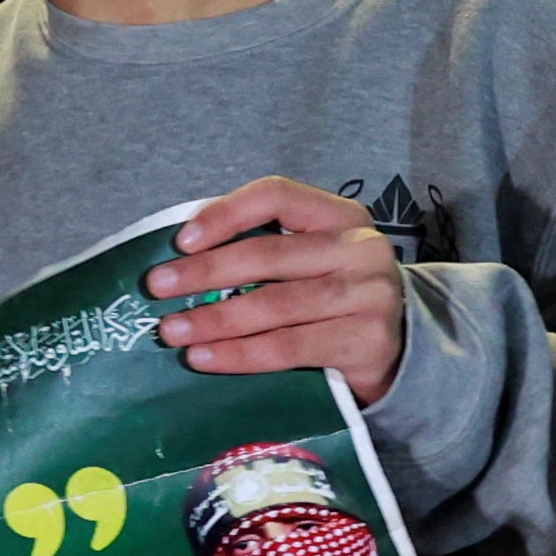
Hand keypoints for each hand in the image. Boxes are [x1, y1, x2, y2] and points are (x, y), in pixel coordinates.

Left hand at [145, 181, 406, 400]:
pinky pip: (288, 347)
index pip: (276, 195)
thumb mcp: (311, 259)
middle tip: (157, 288)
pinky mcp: (365, 341)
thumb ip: (265, 247)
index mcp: (340, 215)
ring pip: (275, 305)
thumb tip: (181, 257)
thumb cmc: (335, 299)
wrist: (398, 350)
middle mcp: (360, 248)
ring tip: (173, 331)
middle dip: (205, 272)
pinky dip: (240, 354)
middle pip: (268, 254)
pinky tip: (205, 359)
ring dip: (215, 318)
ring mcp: (368, 295)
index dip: (225, 213)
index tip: (181, 240)